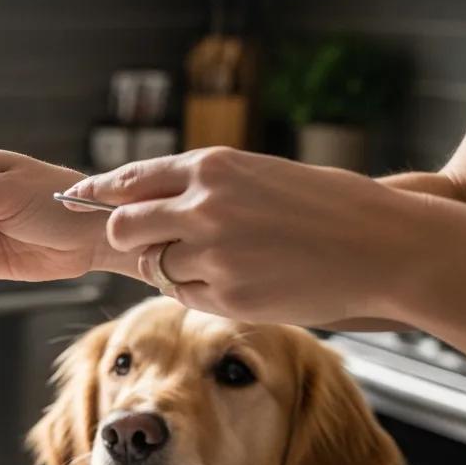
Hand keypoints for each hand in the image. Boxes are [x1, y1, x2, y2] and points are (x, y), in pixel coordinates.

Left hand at [64, 147, 411, 325]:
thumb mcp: (260, 176)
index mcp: (212, 167)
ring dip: (171, 267)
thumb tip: (152, 201)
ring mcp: (212, 255)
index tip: (81, 199)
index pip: (131, 179)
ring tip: (220, 261)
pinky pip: (184, 296)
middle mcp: (203, 208)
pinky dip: (197, 291)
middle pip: (123, 226)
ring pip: (154, 266)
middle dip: (128, 236)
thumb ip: (206, 186)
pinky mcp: (226, 297)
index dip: (100, 192)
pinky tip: (237, 280)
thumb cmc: (328, 208)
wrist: (384, 247)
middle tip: (149, 243)